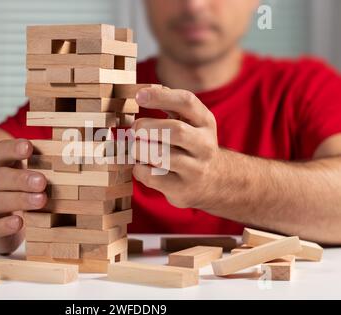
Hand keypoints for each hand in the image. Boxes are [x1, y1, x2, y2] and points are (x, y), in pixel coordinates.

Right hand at [0, 139, 46, 253]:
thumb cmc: (20, 193)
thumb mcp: (29, 176)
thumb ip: (44, 166)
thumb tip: (72, 155)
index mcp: (1, 167)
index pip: (0, 152)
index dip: (12, 148)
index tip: (28, 147)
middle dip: (21, 178)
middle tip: (42, 181)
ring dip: (20, 200)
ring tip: (40, 200)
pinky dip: (5, 225)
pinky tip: (19, 223)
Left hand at [132, 86, 220, 208]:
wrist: (213, 180)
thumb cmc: (191, 144)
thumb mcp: (190, 121)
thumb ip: (170, 105)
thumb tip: (142, 92)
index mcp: (205, 122)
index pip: (187, 102)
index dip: (160, 96)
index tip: (139, 96)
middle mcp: (204, 145)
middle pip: (175, 130)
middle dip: (147, 127)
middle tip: (134, 129)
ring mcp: (195, 169)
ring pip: (161, 156)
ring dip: (139, 149)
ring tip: (136, 148)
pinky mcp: (181, 189)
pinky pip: (151, 176)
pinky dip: (138, 168)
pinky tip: (141, 165)